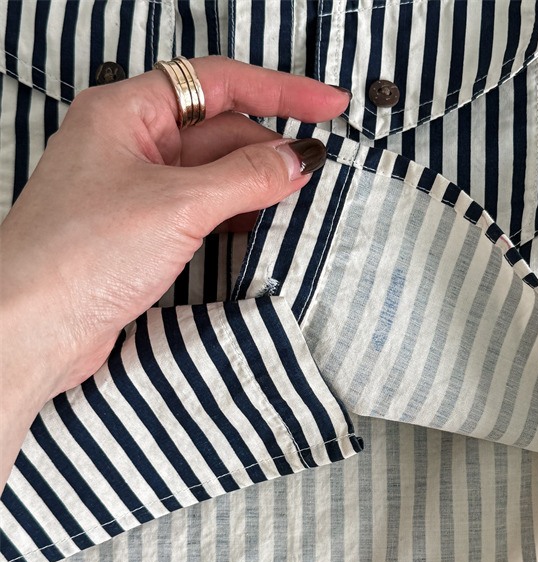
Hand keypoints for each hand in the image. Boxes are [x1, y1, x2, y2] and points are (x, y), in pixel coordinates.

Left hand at [0, 55, 350, 489]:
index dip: (281, 89)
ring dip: (255, 182)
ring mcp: (135, 189)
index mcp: (126, 112)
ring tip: (297, 196)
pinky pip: (201, 207)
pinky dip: (235, 212)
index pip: (218, 82)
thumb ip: (246, 177)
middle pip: (219, 128)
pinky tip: (260, 224)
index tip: (328, 104)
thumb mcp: (178, 204)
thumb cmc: (79, 253)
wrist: (32, 326)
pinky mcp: (141, 230)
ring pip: (212, 171)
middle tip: (315, 168)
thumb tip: (298, 159)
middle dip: (269, 144)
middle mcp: (130, 143)